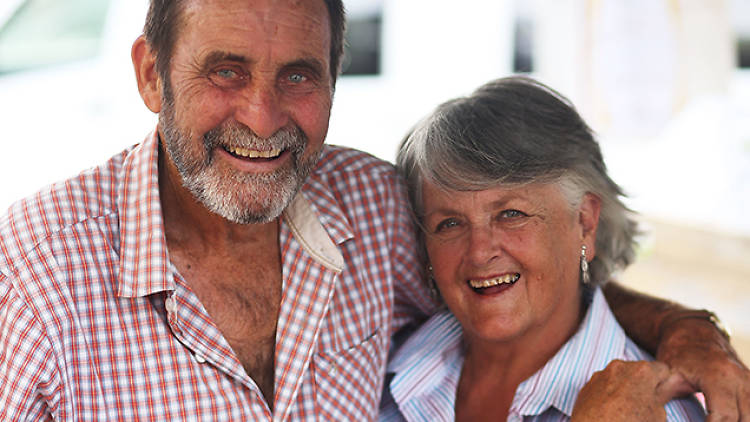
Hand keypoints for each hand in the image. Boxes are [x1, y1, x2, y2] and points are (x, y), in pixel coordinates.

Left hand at [571, 360, 685, 421]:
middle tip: (645, 406)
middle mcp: (620, 366)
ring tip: (626, 410)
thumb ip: (666, 393)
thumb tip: (676, 381)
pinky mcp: (588, 384)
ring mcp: (601, 374)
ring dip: (627, 388)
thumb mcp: (657, 413)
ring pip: (621, 377)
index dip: (666, 384)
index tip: (664, 397)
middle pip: (641, 371)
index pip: (663, 370)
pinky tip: (611, 410)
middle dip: (645, 385)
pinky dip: (610, 393)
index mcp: (643, 370)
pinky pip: (605, 384)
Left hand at [657, 318, 749, 421]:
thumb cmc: (678, 353)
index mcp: (717, 376)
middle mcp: (738, 377)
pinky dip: (743, 417)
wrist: (693, 332)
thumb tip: (650, 412)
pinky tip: (729, 419)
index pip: (724, 415)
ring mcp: (748, 380)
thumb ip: (660, 395)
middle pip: (742, 419)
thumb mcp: (666, 373)